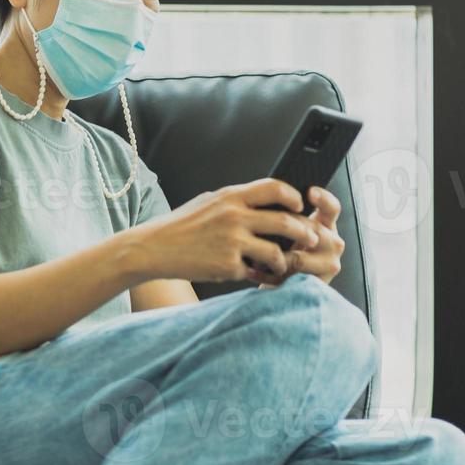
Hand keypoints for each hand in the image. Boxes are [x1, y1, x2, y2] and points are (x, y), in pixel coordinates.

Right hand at [124, 178, 320, 283]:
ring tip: (284, 264)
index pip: (275, 188)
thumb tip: (266, 199)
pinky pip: (255, 272)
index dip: (294, 198)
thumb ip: (236, 200)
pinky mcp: (227, 266)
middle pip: (285, 222)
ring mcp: (232, 242)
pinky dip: (260, 275)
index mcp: (231, 196)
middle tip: (311, 239)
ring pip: (276, 252)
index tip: (300, 207)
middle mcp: (234, 217)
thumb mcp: (209, 202)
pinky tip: (259, 276)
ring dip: (286, 260)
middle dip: (304, 233)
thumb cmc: (182, 224)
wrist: (153, 248)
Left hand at [265, 186, 344, 285]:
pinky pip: (289, 276)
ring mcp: (329, 264)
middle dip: (284, 232)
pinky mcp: (318, 283)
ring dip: (274, 258)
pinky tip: (253, 271)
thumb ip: (285, 215)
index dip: (323, 198)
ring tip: (255, 257)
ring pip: (299, 258)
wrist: (280, 283)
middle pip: (311, 230)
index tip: (309, 192)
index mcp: (326, 224)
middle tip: (259, 232)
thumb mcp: (285, 230)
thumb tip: (269, 199)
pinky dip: (268, 274)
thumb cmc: (281, 251)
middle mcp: (334, 242)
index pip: (332, 207)